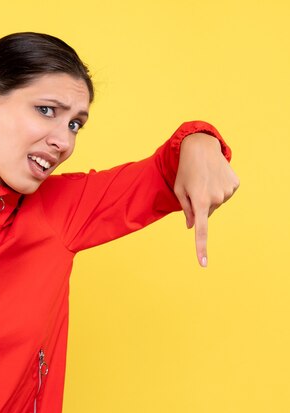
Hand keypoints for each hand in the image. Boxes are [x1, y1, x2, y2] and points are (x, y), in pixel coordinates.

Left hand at [174, 133, 238, 266]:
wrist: (200, 148)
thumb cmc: (185, 171)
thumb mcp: (179, 190)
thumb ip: (186, 210)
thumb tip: (192, 227)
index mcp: (198, 201)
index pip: (201, 230)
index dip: (201, 247)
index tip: (203, 263)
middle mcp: (215, 198)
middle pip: (207, 212)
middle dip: (201, 204)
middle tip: (195, 187)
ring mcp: (227, 192)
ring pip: (217, 203)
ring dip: (210, 195)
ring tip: (205, 179)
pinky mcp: (235, 184)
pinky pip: (225, 193)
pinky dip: (219, 188)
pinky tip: (215, 176)